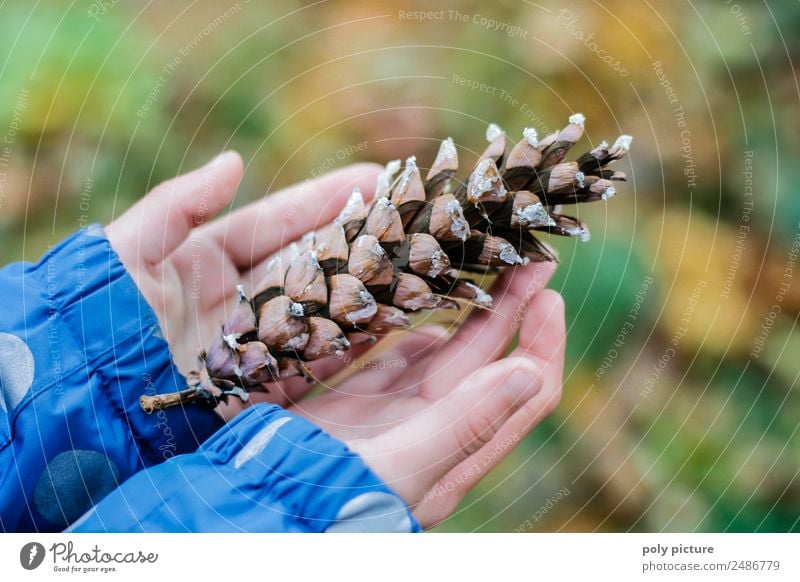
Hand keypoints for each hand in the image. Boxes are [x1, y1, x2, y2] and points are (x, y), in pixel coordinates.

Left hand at [105, 153, 383, 413]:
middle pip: (309, 262)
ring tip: (412, 266)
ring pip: (319, 307)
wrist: (88, 400)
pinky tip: (385, 321)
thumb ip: (179, 203)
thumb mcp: (129, 250)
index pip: (278, 221)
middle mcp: (237, 298)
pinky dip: (349, 341)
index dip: (323, 199)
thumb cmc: (99, 317)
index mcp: (206, 258)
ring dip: (363, 288)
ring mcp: (254, 342)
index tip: (374, 175)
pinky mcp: (262, 385)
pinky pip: (313, 358)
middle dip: (357, 242)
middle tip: (408, 220)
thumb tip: (234, 161)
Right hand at [287, 262, 564, 528]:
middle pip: (486, 362)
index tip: (549, 294)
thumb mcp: (401, 465)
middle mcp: (431, 430)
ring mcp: (392, 416)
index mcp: (454, 451)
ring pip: (443, 355)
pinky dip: (411, 328)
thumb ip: (464, 423)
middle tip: (528, 258)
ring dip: (468, 312)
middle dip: (511, 308)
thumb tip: (527, 372)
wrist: (254, 515)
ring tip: (481, 265)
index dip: (542, 343)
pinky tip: (419, 303)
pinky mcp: (354, 405)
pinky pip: (393, 359)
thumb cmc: (328, 500)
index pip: (522, 393)